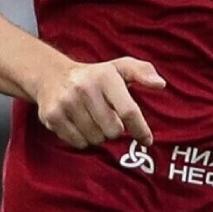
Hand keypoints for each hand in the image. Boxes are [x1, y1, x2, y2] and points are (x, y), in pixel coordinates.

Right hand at [34, 56, 165, 148]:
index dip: (140, 129)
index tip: (147, 140)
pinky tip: (80, 124)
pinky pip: (78, 143)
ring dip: (99, 134)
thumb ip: (143, 72)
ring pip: (96, 139)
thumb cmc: (95, 76)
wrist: (52, 75)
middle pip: (113, 130)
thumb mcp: (119, 68)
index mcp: (105, 76)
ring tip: (93, 119)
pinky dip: (83, 139)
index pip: (128, 110)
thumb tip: (160, 84)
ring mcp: (66, 103)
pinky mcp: (52, 116)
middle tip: (109, 118)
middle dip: (115, 129)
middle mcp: (85, 88)